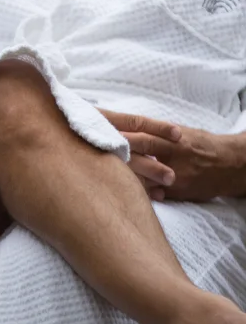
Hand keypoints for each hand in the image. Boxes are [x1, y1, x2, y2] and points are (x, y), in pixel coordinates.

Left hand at [100, 110, 245, 201]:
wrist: (228, 164)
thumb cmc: (199, 144)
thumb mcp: (178, 132)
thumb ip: (154, 133)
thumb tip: (126, 129)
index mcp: (170, 138)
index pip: (142, 135)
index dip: (122, 135)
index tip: (102, 132)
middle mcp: (172, 156)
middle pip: (141, 154)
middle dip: (119, 153)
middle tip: (95, 151)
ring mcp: (175, 176)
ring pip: (146, 176)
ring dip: (126, 174)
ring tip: (105, 174)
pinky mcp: (178, 192)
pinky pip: (155, 193)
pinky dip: (140, 192)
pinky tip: (123, 193)